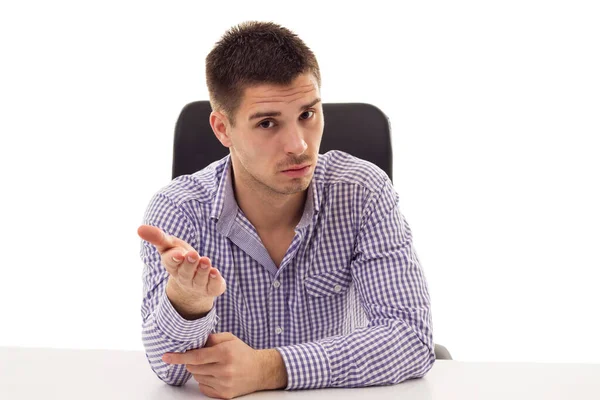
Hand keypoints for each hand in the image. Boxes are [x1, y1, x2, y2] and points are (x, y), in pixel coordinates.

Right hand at [138, 224, 225, 316]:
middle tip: (193, 254)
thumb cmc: (180, 259)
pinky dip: (215, 280)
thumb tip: (139, 228)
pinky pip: (214, 286)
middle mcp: (184, 277)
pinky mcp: (212, 288)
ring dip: (202, 270)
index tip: (178, 254)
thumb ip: (157, 237)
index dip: (174, 258)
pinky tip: (216, 272)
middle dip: (189, 263)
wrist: (193, 284)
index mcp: (172, 266)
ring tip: (205, 260)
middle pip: (185, 272)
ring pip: (200, 279)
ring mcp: (198, 284)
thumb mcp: (169, 246)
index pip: (170, 263)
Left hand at [163, 333, 287, 398]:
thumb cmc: (243, 353)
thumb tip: (194, 341)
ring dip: (199, 371)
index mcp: (225, 353)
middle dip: (192, 362)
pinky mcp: (224, 394)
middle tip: (201, 358)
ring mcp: (224, 383)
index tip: (167, 357)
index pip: (195, 356)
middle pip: (193, 368)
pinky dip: (205, 381)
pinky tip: (215, 375)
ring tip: (212, 366)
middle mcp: (224, 369)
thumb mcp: (229, 339)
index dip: (179, 357)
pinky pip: (203, 387)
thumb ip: (211, 338)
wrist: (260, 371)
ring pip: (197, 378)